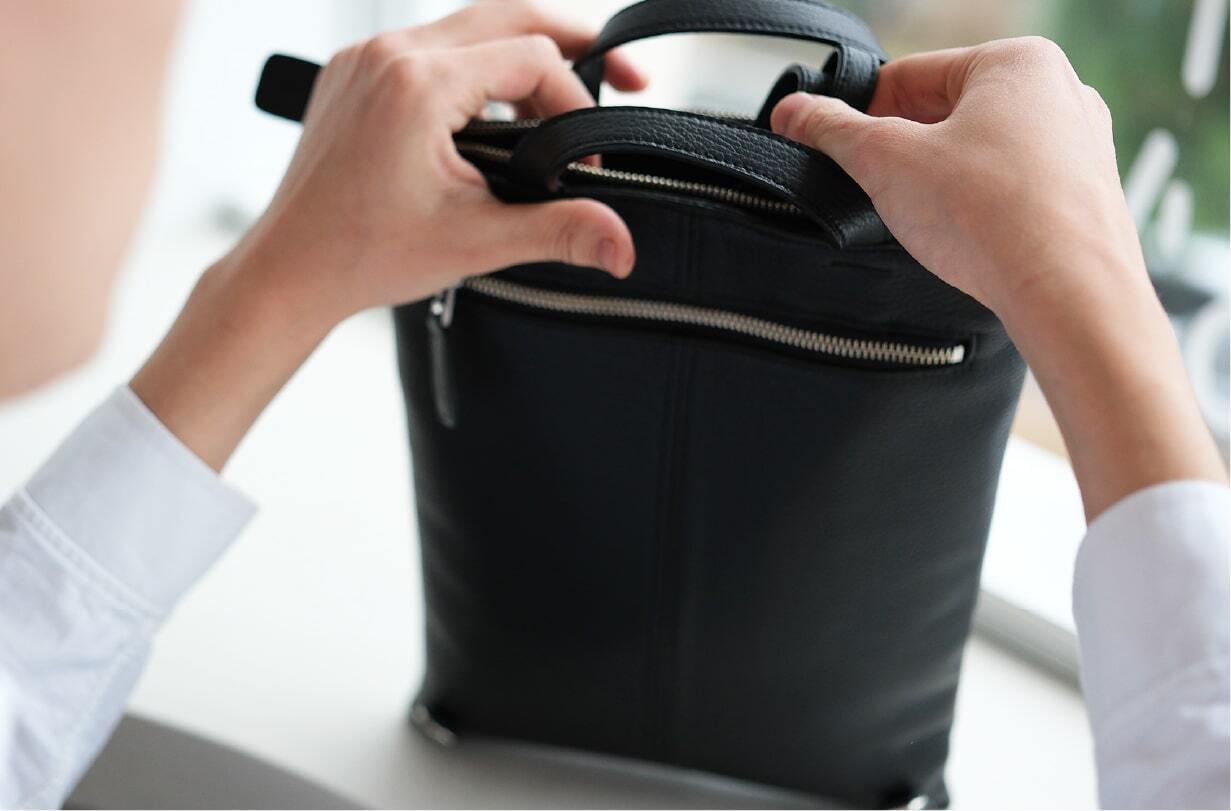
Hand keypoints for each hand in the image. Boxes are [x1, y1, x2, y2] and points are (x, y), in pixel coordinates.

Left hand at [236, 0, 643, 328]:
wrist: (289, 268)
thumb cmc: (364, 254)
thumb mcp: (475, 242)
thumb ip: (559, 232)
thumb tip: (624, 247)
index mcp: (418, 83)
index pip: (532, 57)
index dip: (578, 103)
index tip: (587, 161)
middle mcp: (389, 52)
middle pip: (508, 13)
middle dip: (574, 42)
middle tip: (622, 74)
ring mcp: (367, 55)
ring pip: (470, 25)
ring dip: (522, 56)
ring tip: (559, 103)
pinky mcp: (356, 70)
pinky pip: (432, 45)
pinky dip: (476, 67)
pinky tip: (498, 111)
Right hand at [773, 37, 1135, 315]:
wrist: (1072, 294)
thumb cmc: (992, 216)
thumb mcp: (887, 161)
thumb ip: (832, 130)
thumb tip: (792, 111)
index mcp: (1017, 61)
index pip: (910, 75)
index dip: (860, 112)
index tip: (833, 145)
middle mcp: (1060, 93)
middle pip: (947, 111)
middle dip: (903, 148)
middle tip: (871, 187)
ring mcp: (1079, 145)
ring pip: (980, 151)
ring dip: (939, 179)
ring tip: (918, 217)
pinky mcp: (1084, 196)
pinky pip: (1012, 187)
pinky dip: (978, 206)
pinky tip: (962, 237)